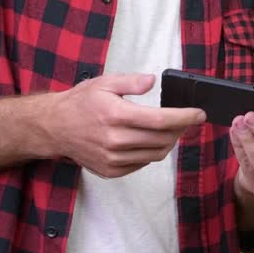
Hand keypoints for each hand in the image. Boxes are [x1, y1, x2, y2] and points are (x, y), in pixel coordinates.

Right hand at [45, 73, 205, 177]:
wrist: (54, 128)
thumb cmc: (80, 102)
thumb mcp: (104, 83)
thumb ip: (131, 82)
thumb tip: (153, 81)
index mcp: (116, 115)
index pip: (161, 120)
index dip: (185, 117)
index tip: (200, 114)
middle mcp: (115, 140)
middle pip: (162, 139)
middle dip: (180, 129)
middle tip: (186, 120)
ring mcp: (112, 158)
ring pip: (155, 155)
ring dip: (169, 143)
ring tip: (171, 130)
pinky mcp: (110, 170)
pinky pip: (141, 164)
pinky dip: (151, 153)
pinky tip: (149, 141)